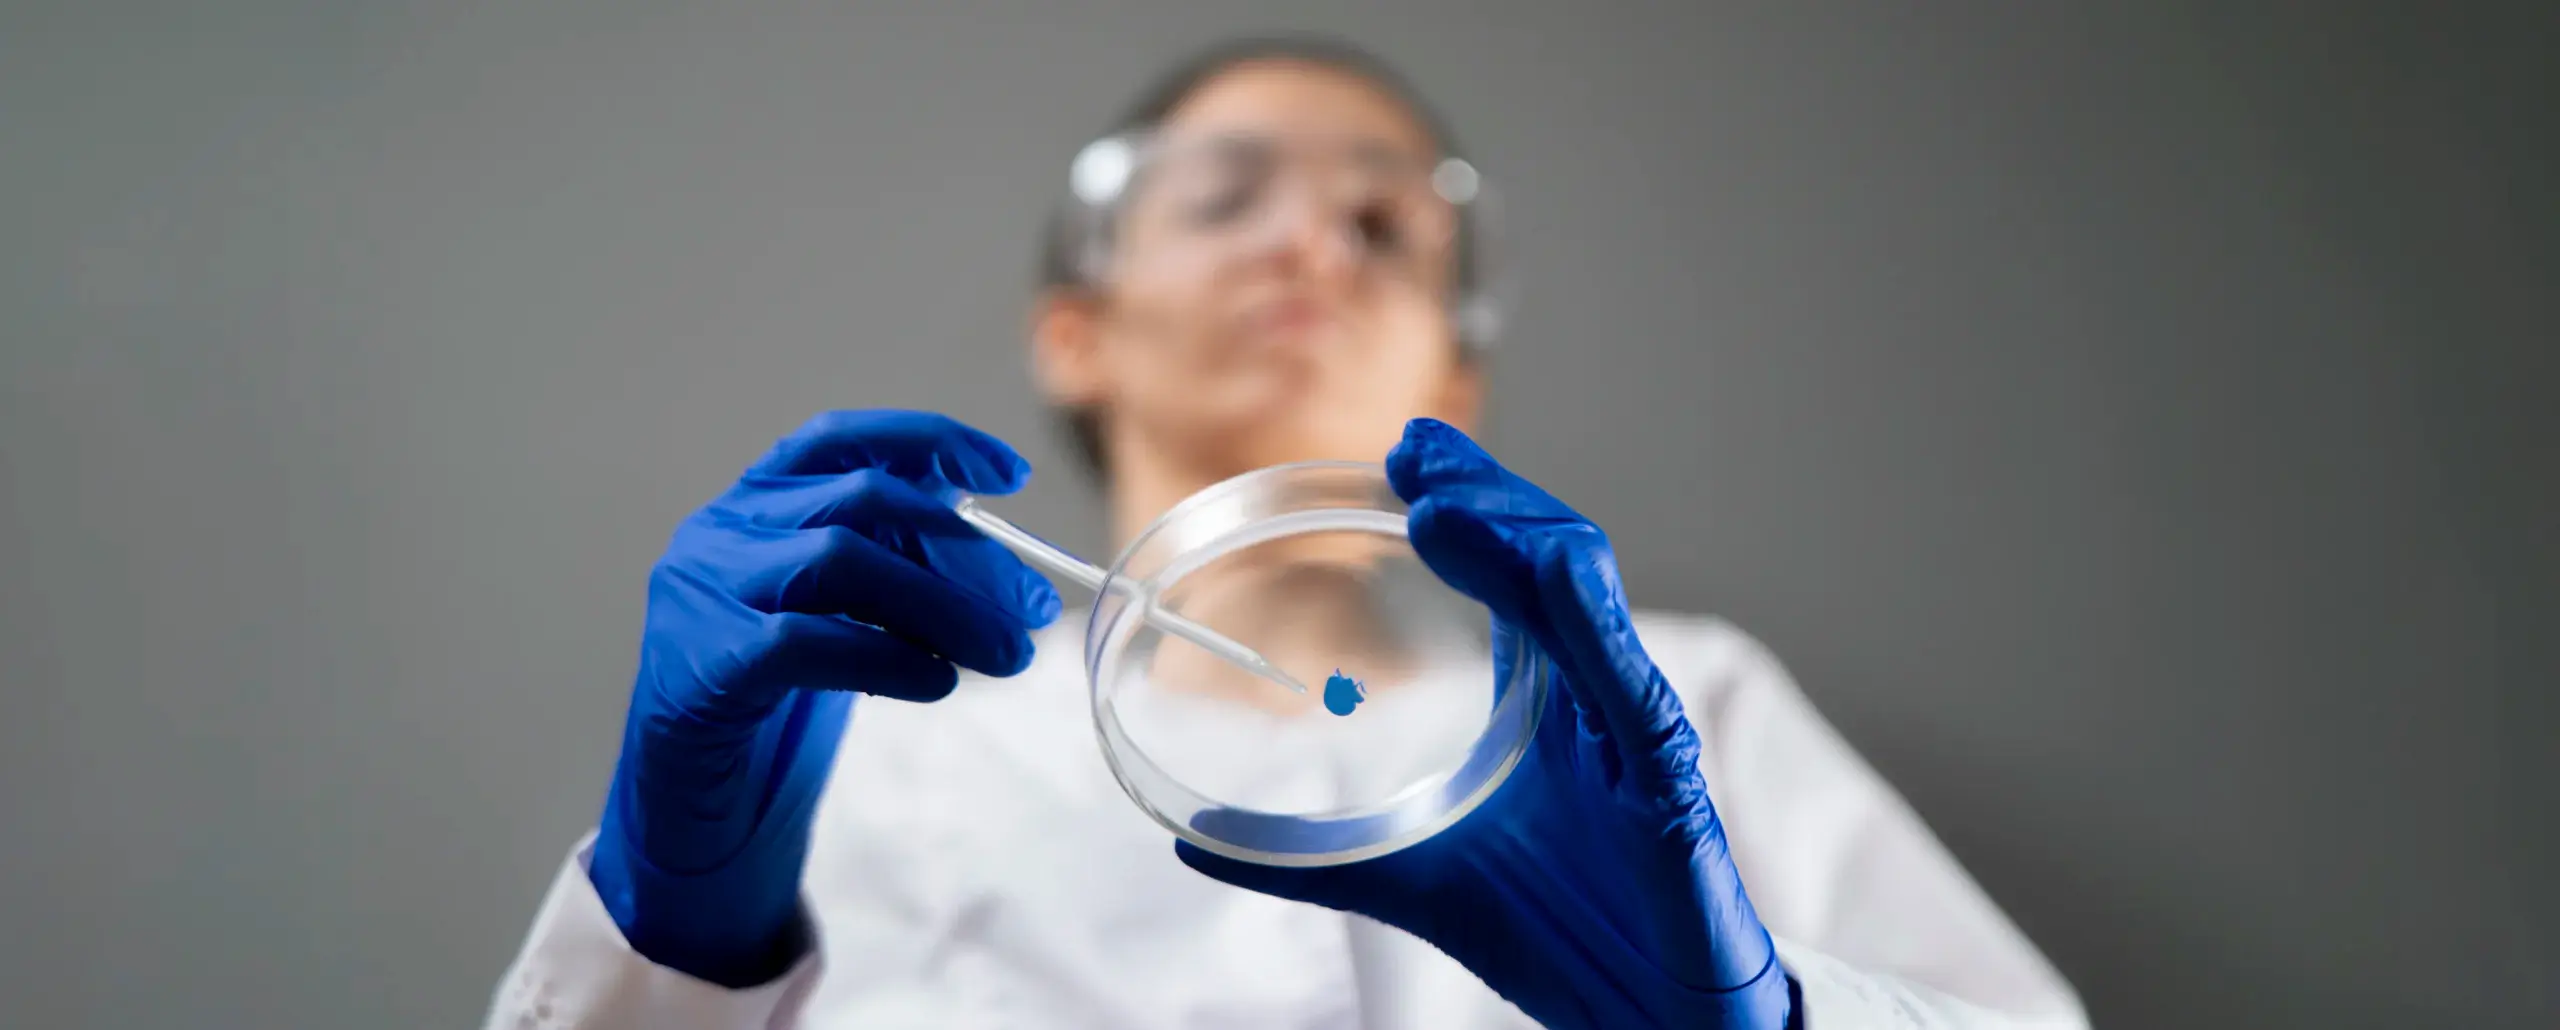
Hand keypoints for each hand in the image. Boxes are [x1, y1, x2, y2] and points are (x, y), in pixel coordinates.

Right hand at [588, 410, 1061, 986]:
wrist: (692, 794)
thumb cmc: (777, 696)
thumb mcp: (841, 612)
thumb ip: (895, 567)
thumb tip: (999, 560)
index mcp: (756, 501)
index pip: (841, 439)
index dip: (927, 441)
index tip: (1012, 474)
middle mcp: (722, 528)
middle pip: (861, 501)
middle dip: (964, 551)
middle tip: (1033, 608)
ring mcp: (704, 588)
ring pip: (839, 558)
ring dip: (943, 606)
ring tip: (1008, 656)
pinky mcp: (705, 658)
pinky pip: (808, 640)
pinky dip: (888, 657)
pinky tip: (939, 682)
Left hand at [1179, 419, 1798, 1029]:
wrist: (1651, 1018)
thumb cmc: (1562, 935)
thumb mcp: (1414, 879)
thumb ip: (1312, 858)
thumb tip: (1195, 836)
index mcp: (1551, 700)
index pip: (1513, 571)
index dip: (1463, 506)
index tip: (1399, 457)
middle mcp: (1598, 696)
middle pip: (1550, 556)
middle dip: (1485, 493)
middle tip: (1414, 449)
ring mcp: (1638, 733)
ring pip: (1589, 597)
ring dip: (1516, 533)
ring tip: (1444, 498)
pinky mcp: (1670, 784)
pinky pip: (1633, 687)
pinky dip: (1591, 619)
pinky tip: (1550, 570)